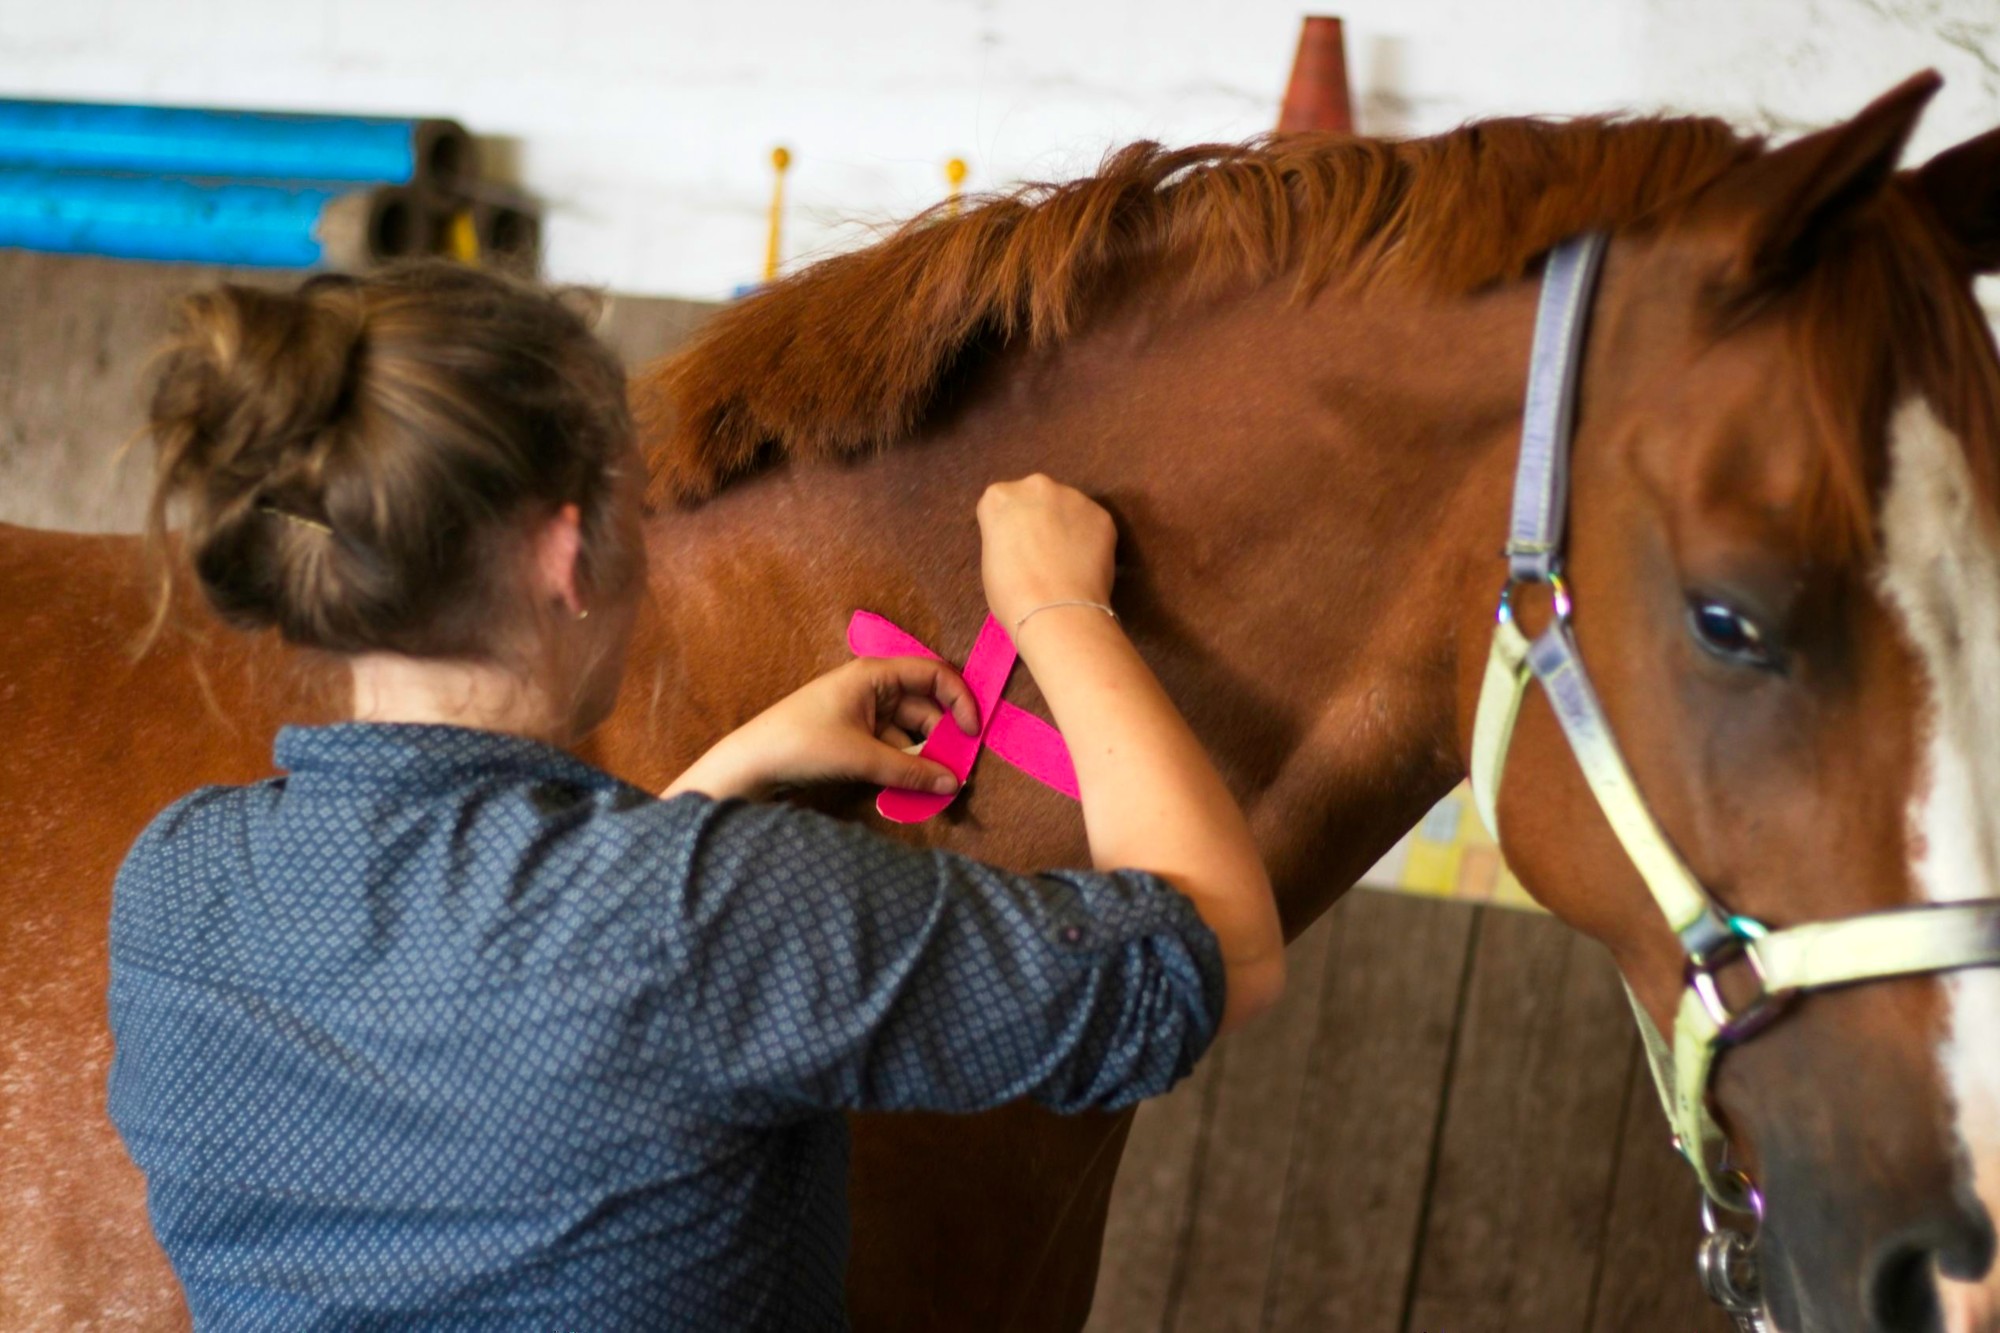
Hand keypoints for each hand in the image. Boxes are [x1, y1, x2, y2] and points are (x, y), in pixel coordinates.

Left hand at [663, 657, 980, 800]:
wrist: (750, 764)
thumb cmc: (802, 745)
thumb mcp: (862, 758)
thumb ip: (910, 770)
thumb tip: (952, 782)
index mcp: (874, 675)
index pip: (934, 674)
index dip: (959, 700)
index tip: (971, 733)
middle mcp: (871, 688)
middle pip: (923, 708)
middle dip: (941, 740)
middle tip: (957, 773)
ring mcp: (861, 712)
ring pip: (908, 733)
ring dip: (921, 759)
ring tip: (933, 788)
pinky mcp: (851, 736)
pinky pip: (889, 747)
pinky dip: (901, 766)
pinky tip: (909, 789)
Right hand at [976, 475, 1116, 632]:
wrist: (1057, 611)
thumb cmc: (1011, 594)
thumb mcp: (992, 560)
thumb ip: (1006, 537)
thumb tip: (1025, 541)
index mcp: (999, 497)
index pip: (1002, 505)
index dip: (1010, 528)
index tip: (1015, 547)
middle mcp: (1035, 486)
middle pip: (1036, 498)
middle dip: (1039, 518)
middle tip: (1043, 552)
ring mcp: (1072, 497)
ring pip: (1067, 508)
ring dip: (1067, 526)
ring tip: (1067, 561)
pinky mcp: (1101, 514)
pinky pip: (1092, 524)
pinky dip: (1090, 540)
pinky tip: (1086, 565)